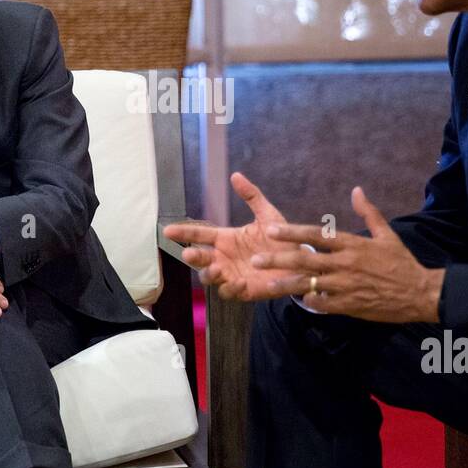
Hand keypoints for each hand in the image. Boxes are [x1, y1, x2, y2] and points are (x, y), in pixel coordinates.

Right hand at [162, 172, 299, 302]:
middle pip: (200, 258)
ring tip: (216, 269)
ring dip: (209, 274)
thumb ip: (252, 196)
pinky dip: (231, 288)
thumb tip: (236, 175)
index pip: (199, 234)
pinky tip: (238, 282)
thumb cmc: (280, 239)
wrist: (301, 262)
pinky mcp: (244, 290)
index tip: (167, 230)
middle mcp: (224, 257)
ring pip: (209, 277)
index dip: (183, 232)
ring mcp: (231, 275)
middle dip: (193, 256)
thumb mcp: (267, 215)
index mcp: (226, 238)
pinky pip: (230, 292)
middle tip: (189, 253)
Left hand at [248, 185, 443, 323]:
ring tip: (266, 284)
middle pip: (305, 259)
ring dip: (285, 285)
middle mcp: (345, 264)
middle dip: (278, 259)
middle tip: (256, 259)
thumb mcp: (387, 234)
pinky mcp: (349, 305)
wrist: (420, 292)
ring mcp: (345, 286)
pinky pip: (322, 304)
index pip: (315, 234)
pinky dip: (309, 301)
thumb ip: (369, 212)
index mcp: (352, 244)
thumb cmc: (401, 262)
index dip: (291, 232)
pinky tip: (299, 300)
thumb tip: (356, 190)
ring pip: (308, 284)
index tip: (271, 230)